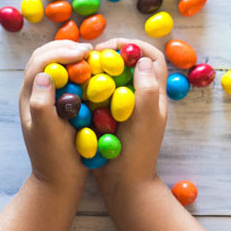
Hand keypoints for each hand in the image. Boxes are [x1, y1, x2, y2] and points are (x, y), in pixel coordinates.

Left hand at [19, 40, 92, 192]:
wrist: (58, 182)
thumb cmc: (54, 159)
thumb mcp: (47, 133)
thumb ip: (42, 104)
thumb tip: (45, 75)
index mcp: (29, 97)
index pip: (40, 62)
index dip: (61, 52)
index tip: (84, 52)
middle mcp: (35, 94)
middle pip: (44, 57)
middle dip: (65, 47)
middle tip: (89, 49)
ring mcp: (47, 98)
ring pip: (55, 65)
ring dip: (71, 55)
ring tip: (92, 56)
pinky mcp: (60, 105)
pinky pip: (67, 78)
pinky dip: (79, 69)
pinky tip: (95, 72)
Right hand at [91, 38, 168, 189]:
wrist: (124, 184)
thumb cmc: (138, 152)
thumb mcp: (146, 119)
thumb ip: (148, 90)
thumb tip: (142, 60)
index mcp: (155, 95)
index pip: (151, 57)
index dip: (133, 46)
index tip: (110, 46)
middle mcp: (141, 97)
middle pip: (129, 63)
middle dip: (111, 54)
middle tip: (90, 56)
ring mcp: (125, 108)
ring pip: (113, 77)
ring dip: (98, 70)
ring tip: (81, 69)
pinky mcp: (109, 117)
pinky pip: (99, 94)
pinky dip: (89, 88)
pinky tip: (75, 89)